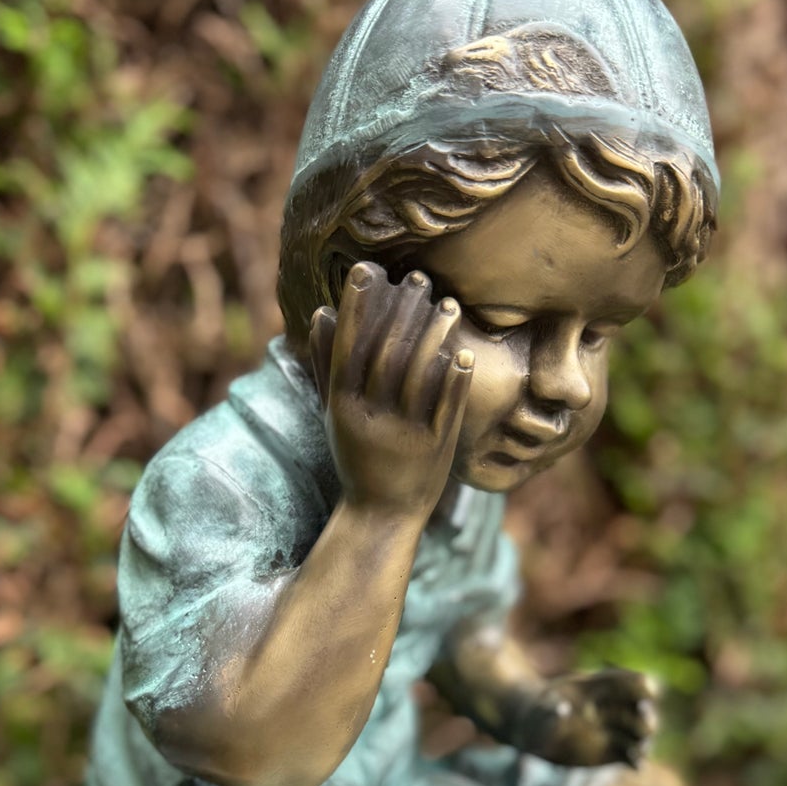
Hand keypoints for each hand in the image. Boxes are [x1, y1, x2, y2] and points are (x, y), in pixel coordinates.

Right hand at [309, 263, 472, 520]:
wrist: (381, 515)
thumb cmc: (357, 456)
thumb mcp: (334, 413)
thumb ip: (326, 364)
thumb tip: (320, 312)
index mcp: (343, 407)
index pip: (349, 347)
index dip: (358, 307)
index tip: (367, 270)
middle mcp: (371, 418)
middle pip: (387, 353)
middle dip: (403, 311)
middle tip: (420, 278)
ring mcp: (404, 433)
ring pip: (420, 374)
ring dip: (435, 335)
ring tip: (450, 304)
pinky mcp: (435, 448)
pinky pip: (447, 405)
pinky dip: (456, 377)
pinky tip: (465, 351)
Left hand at [516, 667, 659, 768]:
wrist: (537, 731)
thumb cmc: (538, 713)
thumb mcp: (540, 710)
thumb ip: (550, 710)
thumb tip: (562, 710)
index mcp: (600, 688)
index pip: (629, 681)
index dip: (639, 684)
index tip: (645, 690)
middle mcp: (614, 708)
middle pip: (642, 709)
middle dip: (646, 715)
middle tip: (645, 722)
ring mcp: (616, 730)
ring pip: (641, 734)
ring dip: (644, 740)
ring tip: (639, 749)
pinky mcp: (614, 752)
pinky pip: (632, 757)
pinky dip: (636, 762)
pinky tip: (636, 767)